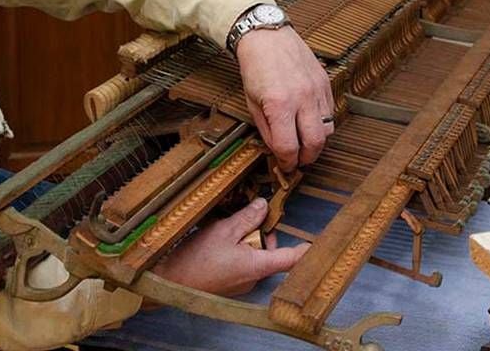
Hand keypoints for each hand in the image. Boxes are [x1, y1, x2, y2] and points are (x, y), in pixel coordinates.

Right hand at [153, 197, 308, 296]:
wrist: (170, 282)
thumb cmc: (196, 260)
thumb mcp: (223, 231)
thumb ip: (247, 217)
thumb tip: (263, 205)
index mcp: (258, 265)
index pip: (292, 259)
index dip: (307, 250)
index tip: (319, 242)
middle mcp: (254, 277)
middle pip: (269, 250)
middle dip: (258, 233)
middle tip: (240, 221)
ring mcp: (242, 282)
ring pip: (253, 254)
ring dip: (243, 240)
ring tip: (222, 232)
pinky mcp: (230, 283)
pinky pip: (240, 262)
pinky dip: (233, 250)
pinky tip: (216, 243)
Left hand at [235, 26, 334, 171]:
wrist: (267, 37)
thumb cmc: (255, 68)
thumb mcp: (251, 103)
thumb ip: (266, 130)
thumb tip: (278, 151)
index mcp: (279, 104)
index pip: (289, 147)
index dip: (287, 162)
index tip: (285, 165)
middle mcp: (302, 98)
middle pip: (315, 143)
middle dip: (306, 158)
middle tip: (298, 160)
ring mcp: (317, 90)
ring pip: (327, 130)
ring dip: (316, 142)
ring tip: (304, 142)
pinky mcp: (325, 83)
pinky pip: (330, 112)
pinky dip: (321, 123)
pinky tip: (309, 122)